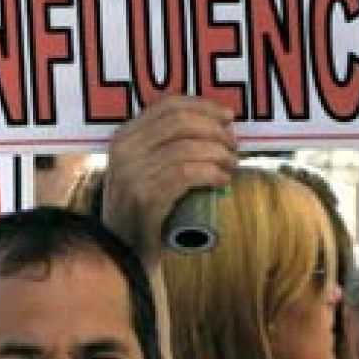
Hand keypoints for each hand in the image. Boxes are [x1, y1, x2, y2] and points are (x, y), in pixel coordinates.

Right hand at [102, 97, 236, 260]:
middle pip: (180, 122)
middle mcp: (124, 150)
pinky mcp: (144, 198)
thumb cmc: (144, 210)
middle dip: (215, 130)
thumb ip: (166, 146)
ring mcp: (132, 173)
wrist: (124, 253)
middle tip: (234, 145)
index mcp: (124, 136)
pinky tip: (222, 179)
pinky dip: (210, 173)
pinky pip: (185, 173)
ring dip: (218, 153)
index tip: (228, 117)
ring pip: (187, 147)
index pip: (167, 104)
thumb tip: (217, 125)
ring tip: (232, 165)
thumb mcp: (146, 169)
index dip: (204, 106)